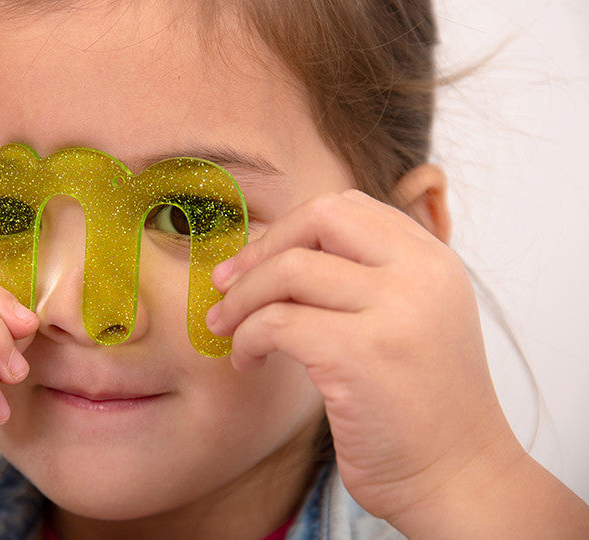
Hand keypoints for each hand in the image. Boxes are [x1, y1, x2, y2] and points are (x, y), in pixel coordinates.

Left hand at [206, 189, 519, 526]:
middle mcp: (421, 275)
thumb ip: (367, 277)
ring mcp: (395, 311)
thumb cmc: (420, 407)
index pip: (347, 206)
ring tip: (228, 330)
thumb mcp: (412, 319)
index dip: (289, 229)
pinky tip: (249, 362)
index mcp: (433, 260)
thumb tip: (273, 251)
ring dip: (241, 300)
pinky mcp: (361, 354)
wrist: (461, 480)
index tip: (255, 262)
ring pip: (288, 270)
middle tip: (225, 286)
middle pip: (319, 218)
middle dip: (261, 249)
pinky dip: (247, 339)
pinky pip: (276, 323)